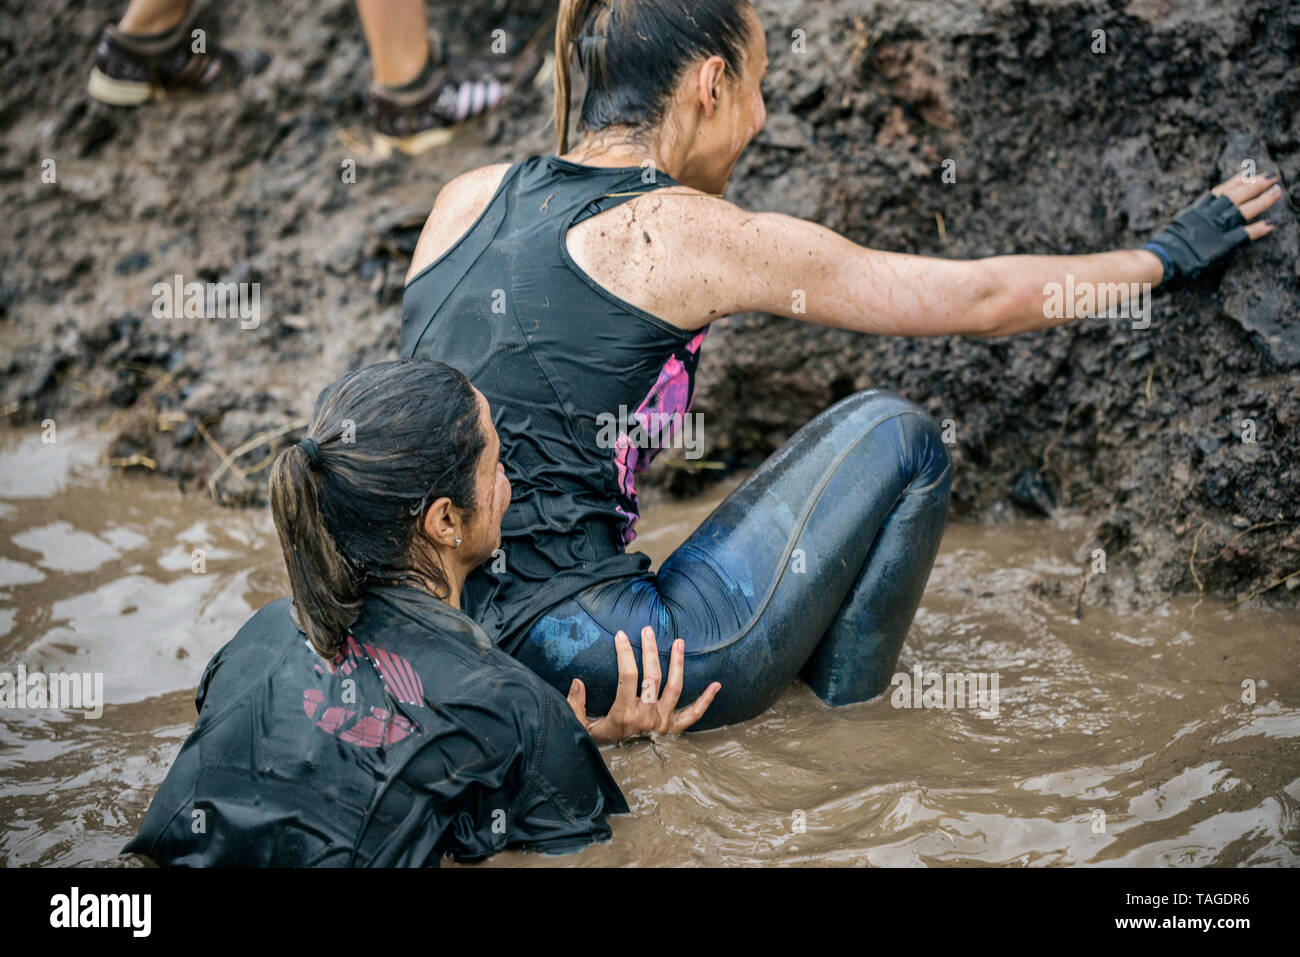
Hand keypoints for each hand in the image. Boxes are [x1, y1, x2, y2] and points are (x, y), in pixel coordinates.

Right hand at [566, 627, 720, 743]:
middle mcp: (646, 717)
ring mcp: (662, 724)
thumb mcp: (581, 728)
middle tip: (647, 631)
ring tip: (679, 642)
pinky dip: (706, 700)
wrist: (619, 772)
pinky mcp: (673, 730)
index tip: (620, 635)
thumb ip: (575, 706)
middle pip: (653, 677)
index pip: (627, 676)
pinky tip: (717, 685)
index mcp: (623, 714)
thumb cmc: (598, 745)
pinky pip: (693, 715)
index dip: (624, 653)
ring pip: (675, 688)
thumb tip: (576, 682)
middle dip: (650, 650)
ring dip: (678, 664)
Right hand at [1144, 169, 1281, 284]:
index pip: (1221, 190)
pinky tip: (1271, 223)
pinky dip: (1257, 229)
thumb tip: (1195, 218)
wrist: (1158, 260)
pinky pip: (1243, 234)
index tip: (1249, 172)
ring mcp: (1215, 229)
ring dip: (1263, 200)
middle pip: (1236, 195)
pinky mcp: (1221, 245)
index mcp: (1196, 210)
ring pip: (1243, 210)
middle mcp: (1208, 215)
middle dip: (1255, 183)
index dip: (1237, 180)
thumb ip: (1190, 220)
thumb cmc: (1162, 247)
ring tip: (1277, 191)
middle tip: (1272, 175)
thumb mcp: (1176, 226)